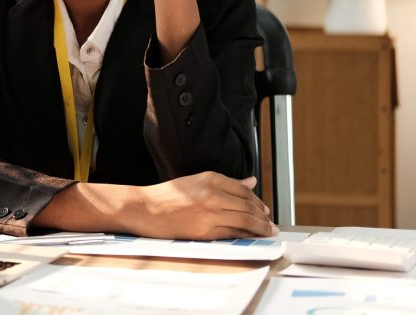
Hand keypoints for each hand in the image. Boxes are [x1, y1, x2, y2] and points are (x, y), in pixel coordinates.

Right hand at [127, 172, 276, 239]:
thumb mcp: (196, 182)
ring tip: (268, 232)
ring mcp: (209, 212)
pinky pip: (233, 233)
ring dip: (260, 228)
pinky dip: (246, 236)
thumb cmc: (167, 196)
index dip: (258, 201)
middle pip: (248, 206)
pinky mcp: (205, 230)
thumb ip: (226, 183)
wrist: (144, 209)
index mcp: (210, 178)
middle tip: (271, 224)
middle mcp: (212, 193)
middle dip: (263, 217)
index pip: (244, 190)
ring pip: (245, 220)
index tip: (264, 209)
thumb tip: (252, 180)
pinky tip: (252, 237)